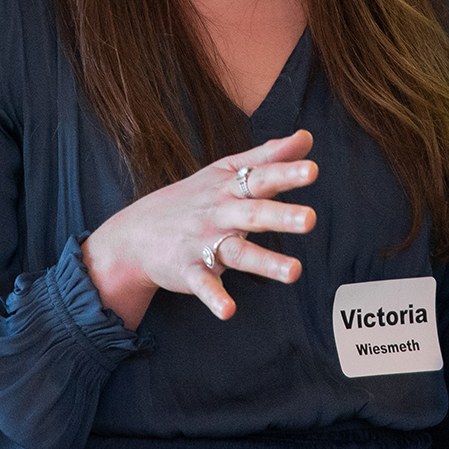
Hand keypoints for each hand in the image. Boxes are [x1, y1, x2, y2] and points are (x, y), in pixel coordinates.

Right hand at [81, 129, 319, 327]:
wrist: (135, 232)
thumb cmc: (193, 197)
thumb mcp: (226, 170)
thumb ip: (268, 155)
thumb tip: (306, 137)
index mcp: (230, 188)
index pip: (261, 177)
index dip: (286, 173)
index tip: (313, 169)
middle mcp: (220, 214)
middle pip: (254, 214)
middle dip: (281, 216)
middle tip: (311, 219)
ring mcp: (203, 243)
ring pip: (237, 252)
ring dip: (265, 262)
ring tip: (295, 272)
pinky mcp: (189, 271)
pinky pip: (203, 285)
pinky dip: (215, 298)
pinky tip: (229, 311)